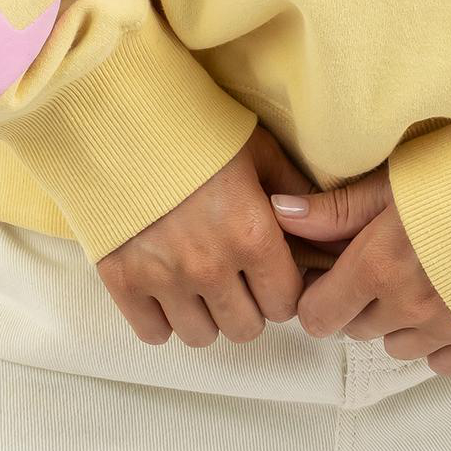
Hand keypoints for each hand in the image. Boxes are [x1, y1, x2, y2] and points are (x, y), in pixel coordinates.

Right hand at [94, 122, 337, 346]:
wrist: (126, 114)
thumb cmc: (198, 127)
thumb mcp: (258, 150)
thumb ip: (294, 194)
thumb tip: (326, 229)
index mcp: (252, 235)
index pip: (284, 303)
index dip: (282, 287)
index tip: (271, 270)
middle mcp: (211, 266)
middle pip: (246, 328)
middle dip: (248, 304)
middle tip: (237, 274)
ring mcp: (164, 278)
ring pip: (202, 337)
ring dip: (207, 314)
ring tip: (202, 280)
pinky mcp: (123, 281)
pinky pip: (154, 333)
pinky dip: (164, 317)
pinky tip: (168, 286)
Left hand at [272, 160, 450, 375]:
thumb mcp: (395, 177)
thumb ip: (335, 208)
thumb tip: (280, 215)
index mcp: (379, 266)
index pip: (318, 314)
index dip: (316, 291)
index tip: (327, 268)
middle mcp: (410, 307)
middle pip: (354, 328)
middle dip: (355, 298)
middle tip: (375, 256)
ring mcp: (448, 327)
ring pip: (394, 345)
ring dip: (393, 317)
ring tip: (414, 270)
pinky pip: (438, 359)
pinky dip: (432, 336)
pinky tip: (443, 294)